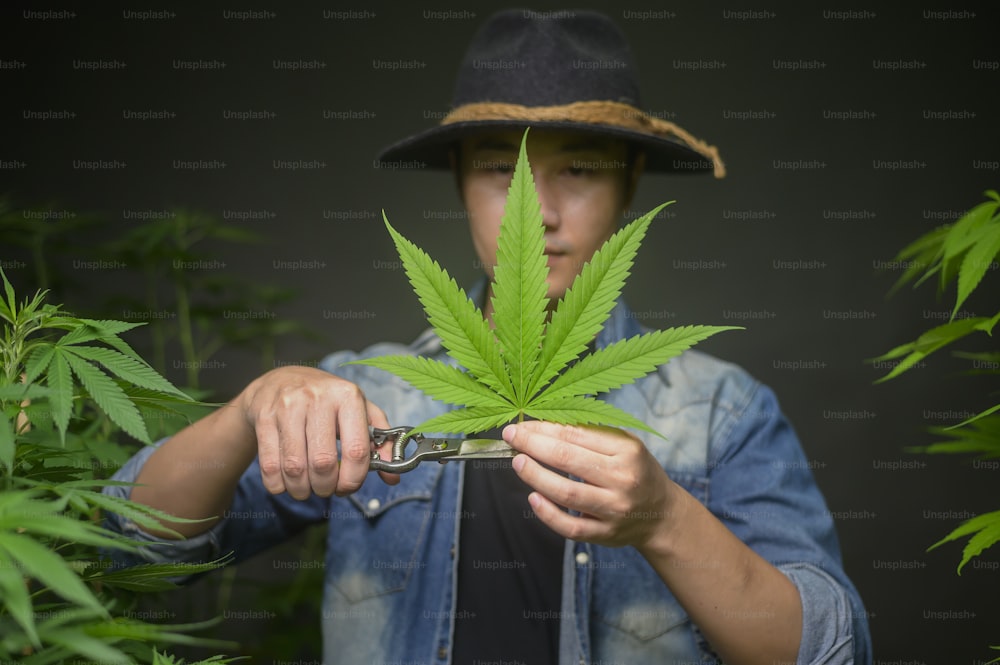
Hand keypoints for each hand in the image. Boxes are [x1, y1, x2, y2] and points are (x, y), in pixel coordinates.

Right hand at [236, 366, 399, 499]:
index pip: (356, 450)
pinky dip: (278, 485)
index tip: (348, 487)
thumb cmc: (327, 401)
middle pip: (323, 463)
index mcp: (347, 396)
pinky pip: (269, 465)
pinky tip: (285, 482)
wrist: (281, 380)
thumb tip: (393, 477)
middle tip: (325, 489)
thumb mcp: (359, 411)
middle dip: (326, 487)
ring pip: (294, 467)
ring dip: (301, 490)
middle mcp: (318, 397)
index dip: (354, 479)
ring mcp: (288, 406)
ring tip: (306, 489)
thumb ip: (380, 442)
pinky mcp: (264, 416)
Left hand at [503, 421, 677, 548]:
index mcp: (627, 451)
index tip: (521, 425)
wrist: (660, 514)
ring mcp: (614, 510)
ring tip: (518, 463)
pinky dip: (548, 514)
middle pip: (569, 460)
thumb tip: (543, 426)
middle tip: (512, 438)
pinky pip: (571, 526)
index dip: (544, 429)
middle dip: (534, 446)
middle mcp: (622, 480)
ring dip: (536, 476)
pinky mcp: (605, 534)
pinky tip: (533, 498)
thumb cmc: (636, 471)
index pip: (577, 436)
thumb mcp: (625, 446)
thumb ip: (590, 436)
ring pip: (567, 493)